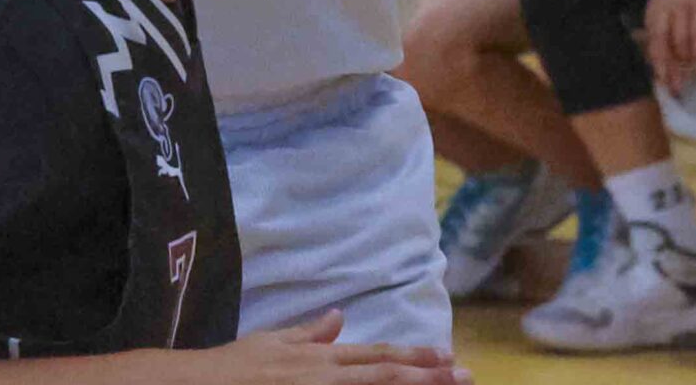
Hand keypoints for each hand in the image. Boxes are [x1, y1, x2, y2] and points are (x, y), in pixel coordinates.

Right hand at [199, 311, 469, 384]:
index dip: (414, 357)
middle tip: (465, 376)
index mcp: (319, 359)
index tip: (447, 358)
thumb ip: (310, 333)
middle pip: (386, 378)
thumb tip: (338, 316)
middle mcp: (325, 379)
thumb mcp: (271, 343)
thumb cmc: (230, 367)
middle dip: (428, 378)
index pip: (377, 356)